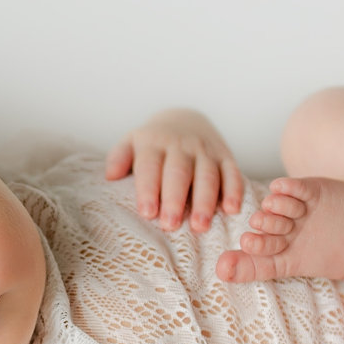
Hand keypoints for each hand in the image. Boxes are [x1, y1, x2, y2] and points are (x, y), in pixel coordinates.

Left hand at [105, 108, 244, 231]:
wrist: (186, 118)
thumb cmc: (154, 142)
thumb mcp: (132, 141)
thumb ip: (119, 157)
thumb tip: (110, 175)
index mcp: (154, 143)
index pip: (150, 166)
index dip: (148, 189)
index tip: (147, 212)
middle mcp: (181, 146)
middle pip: (179, 173)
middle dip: (175, 199)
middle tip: (170, 224)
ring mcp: (206, 151)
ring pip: (207, 175)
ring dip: (205, 201)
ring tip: (200, 226)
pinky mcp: (226, 156)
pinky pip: (232, 173)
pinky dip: (234, 191)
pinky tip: (232, 210)